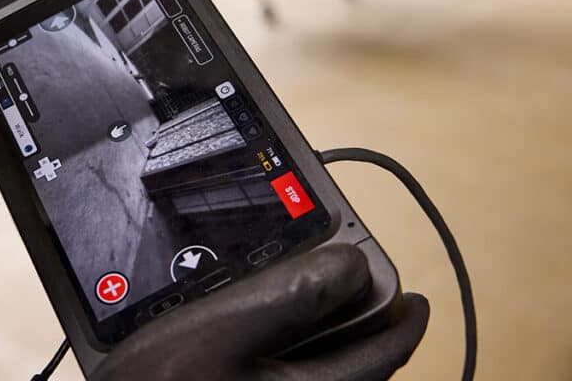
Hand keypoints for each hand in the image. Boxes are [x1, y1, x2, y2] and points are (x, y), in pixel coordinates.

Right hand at [90, 244, 428, 380]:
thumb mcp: (223, 328)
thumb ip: (291, 294)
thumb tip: (351, 265)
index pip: (384, 354)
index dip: (404, 320)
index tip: (413, 297)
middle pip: (354, 367)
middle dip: (360, 324)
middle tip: (350, 286)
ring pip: (319, 374)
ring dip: (320, 336)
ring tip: (306, 301)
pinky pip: (285, 379)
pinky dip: (287, 352)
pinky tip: (257, 333)